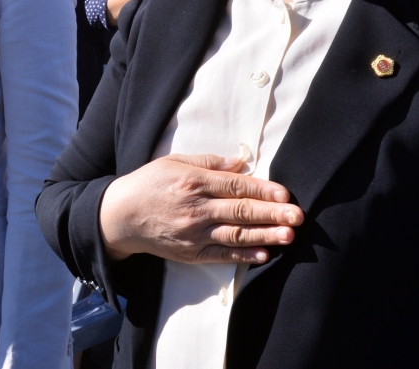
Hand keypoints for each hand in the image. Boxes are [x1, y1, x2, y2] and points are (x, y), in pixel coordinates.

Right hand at [98, 153, 302, 263]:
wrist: (120, 217)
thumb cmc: (149, 184)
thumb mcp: (175, 163)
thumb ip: (210, 162)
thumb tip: (241, 163)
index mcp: (194, 182)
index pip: (236, 186)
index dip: (263, 190)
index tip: (285, 193)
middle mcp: (196, 209)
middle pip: (241, 211)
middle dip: (273, 213)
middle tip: (298, 216)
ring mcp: (194, 234)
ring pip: (236, 235)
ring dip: (265, 236)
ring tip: (289, 236)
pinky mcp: (190, 253)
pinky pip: (221, 255)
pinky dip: (243, 255)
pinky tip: (263, 254)